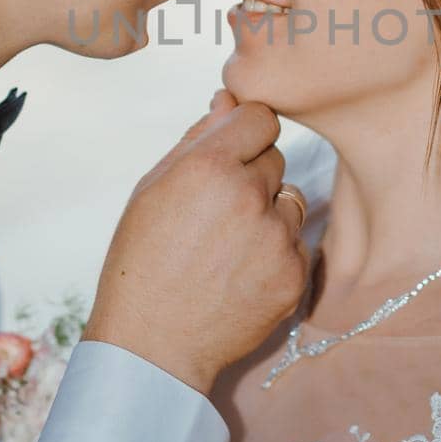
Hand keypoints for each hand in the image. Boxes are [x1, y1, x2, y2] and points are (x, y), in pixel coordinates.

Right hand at [83, 89, 308, 393]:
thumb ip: (197, 138)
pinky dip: (276, 252)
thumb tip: (229, 97)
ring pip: (290, 198)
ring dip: (268, 212)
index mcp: (209, 167)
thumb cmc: (143, 261)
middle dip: (251, 175)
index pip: (261, 117)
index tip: (231, 153)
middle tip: (214, 214)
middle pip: (275, 157)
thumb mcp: (153, 189)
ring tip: (227, 246)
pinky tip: (241, 273)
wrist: (153, 345)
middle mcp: (249, 196)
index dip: (245, 133)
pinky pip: (297, 242)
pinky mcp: (294, 274)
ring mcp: (276, 237)